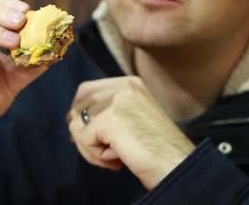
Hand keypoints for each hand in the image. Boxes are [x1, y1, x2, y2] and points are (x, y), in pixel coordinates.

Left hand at [67, 76, 194, 189]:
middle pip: (78, 106)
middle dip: (83, 132)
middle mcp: (123, 87)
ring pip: (78, 124)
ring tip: (114, 157)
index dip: (81, 113)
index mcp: (130, 84)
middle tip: (103, 151)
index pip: (86, 90)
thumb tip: (72, 121)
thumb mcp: (132, 119)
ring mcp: (116, 101)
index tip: (89, 135)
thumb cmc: (157, 151)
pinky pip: (84, 139)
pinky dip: (96, 156)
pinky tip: (117, 160)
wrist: (177, 165)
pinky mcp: (109, 118)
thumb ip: (107, 112)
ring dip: (91, 147)